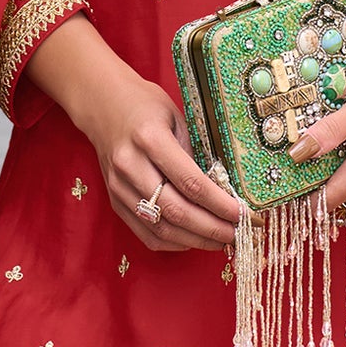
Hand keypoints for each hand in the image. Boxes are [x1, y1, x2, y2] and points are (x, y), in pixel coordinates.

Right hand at [32, 21, 243, 252]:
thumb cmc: (145, 105)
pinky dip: (174, 242)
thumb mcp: (177, 117)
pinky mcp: (115, 201)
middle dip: (212, 228)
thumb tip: (226, 190)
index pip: (191, 183)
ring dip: (196, 240)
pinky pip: (146, 233)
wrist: (102, 104)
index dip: (220, 204)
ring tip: (222, 241)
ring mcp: (119, 187)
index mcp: (149, 139)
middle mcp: (130, 166)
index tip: (244, 214)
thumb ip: (196, 152)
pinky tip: (194, 239)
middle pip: (176, 211)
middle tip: (238, 234)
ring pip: (161, 228)